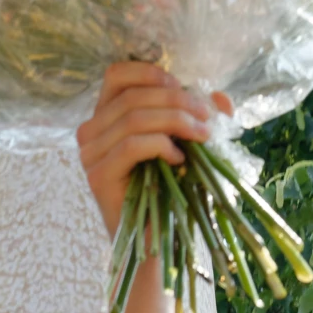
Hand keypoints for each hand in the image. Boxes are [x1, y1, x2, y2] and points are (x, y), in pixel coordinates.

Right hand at [76, 63, 231, 236]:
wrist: (157, 239)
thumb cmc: (170, 190)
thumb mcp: (186, 144)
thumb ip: (199, 118)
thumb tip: (222, 99)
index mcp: (106, 115)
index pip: (117, 75)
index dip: (151, 73)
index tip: (184, 88)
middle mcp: (91, 130)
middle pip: (133, 97)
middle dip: (178, 102)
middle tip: (207, 118)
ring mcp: (90, 154)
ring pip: (134, 119)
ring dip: (176, 122)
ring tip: (203, 137)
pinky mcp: (98, 175)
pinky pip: (131, 146)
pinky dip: (161, 146)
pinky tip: (180, 160)